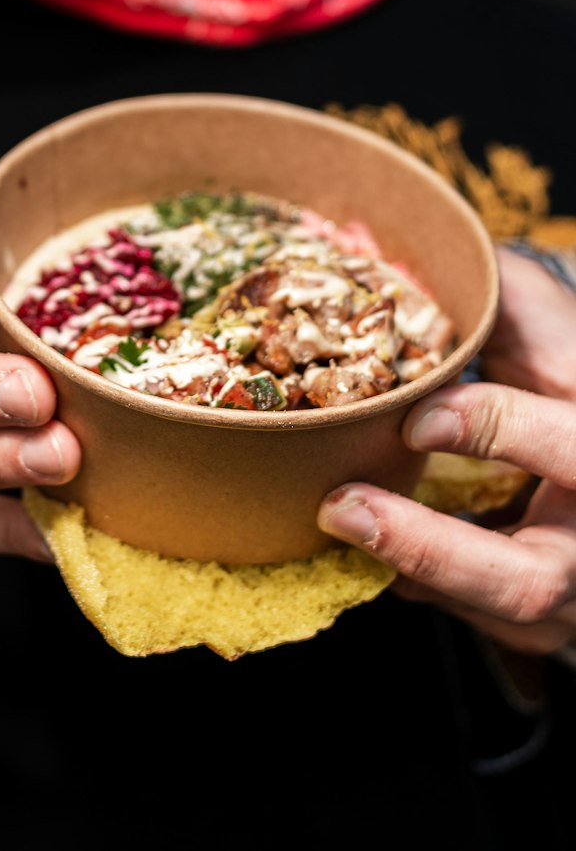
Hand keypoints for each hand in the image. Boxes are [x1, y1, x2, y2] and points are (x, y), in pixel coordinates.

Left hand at [318, 249, 575, 653]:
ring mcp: (571, 592)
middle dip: (426, 549)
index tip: (416, 418)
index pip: (572, 450)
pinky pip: (469, 618)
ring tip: (331, 518)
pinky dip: (409, 580)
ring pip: (490, 613)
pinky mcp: (536, 620)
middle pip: (528, 579)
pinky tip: (360, 542)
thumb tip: (415, 262)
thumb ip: (501, 296)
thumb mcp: (549, 323)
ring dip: (400, 569)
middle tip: (342, 507)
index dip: (496, 431)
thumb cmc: (567, 369)